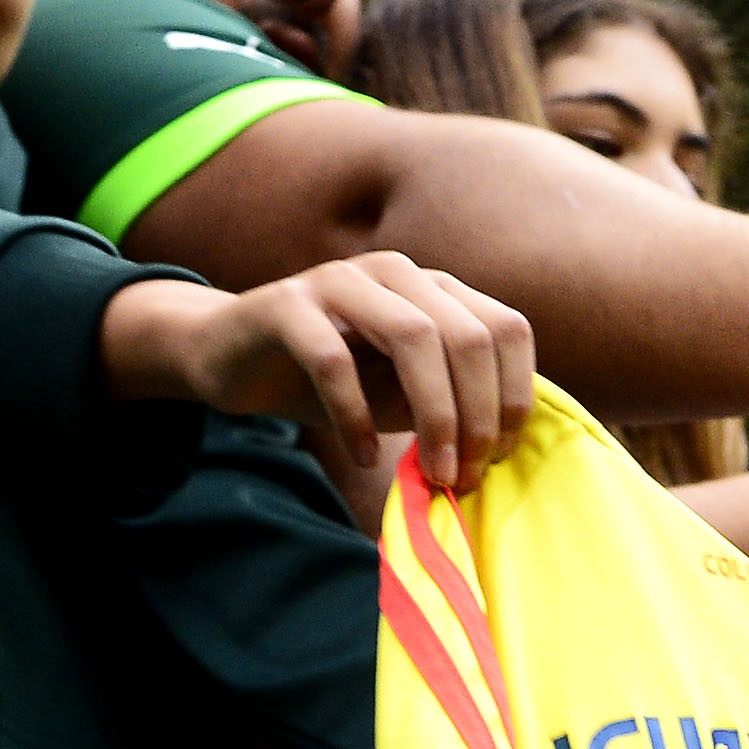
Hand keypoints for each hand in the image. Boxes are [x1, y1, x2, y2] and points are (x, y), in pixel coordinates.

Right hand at [107, 252, 533, 489]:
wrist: (234, 358)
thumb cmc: (334, 383)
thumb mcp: (404, 396)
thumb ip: (451, 406)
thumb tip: (499, 448)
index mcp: (435, 289)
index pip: (507, 330)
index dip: (513, 398)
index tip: (497, 458)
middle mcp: (396, 273)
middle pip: (468, 336)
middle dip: (477, 416)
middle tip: (464, 475)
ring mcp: (341, 281)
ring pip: (414, 337)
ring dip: (433, 415)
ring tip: (432, 472)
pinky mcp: (287, 305)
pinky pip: (334, 359)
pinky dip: (356, 416)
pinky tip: (364, 455)